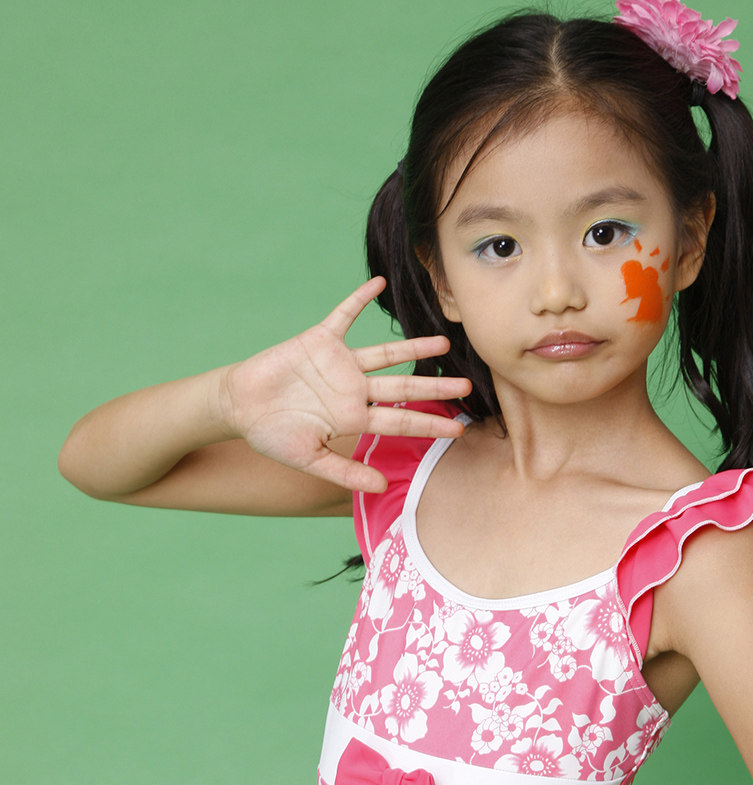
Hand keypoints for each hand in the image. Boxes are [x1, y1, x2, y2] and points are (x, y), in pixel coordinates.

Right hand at [222, 276, 471, 491]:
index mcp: (355, 417)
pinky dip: (360, 299)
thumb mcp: (309, 460)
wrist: (239, 407)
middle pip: (404, 386)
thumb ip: (345, 474)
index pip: (402, 420)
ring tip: (443, 342)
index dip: (431, 424)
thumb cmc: (273, 435)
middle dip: (436, 387)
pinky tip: (379, 283)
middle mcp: (355, 389)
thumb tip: (382, 487)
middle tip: (467, 385)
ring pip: (385, 353)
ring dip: (413, 347)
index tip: (461, 429)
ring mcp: (340, 364)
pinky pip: (344, 315)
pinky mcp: (319, 341)